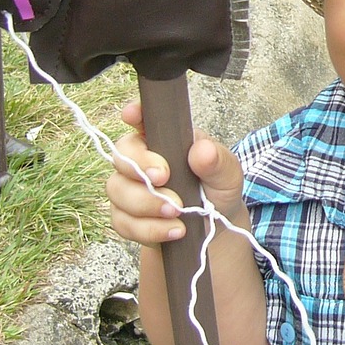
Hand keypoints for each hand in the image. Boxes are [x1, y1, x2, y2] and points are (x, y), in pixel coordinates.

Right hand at [105, 102, 246, 245]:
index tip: (132, 115)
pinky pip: (123, 222)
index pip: (142, 118)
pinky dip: (149, 229)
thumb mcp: (227, 174)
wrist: (213, 230)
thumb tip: (202, 150)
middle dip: (139, 166)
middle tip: (164, 178)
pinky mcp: (125, 217)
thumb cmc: (217, 191)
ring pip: (117, 190)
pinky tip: (174, 230)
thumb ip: (217, 161)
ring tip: (178, 211)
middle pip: (121, 155)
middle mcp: (141, 159)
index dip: (133, 113)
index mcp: (164, 137)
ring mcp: (129, 188)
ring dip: (147, 203)